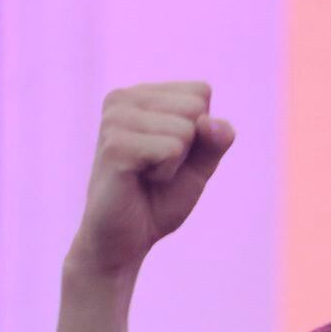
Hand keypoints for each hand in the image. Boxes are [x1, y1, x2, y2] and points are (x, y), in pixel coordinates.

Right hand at [70, 81, 234, 278]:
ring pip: (185, 129)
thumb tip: (215, 122)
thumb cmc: (158, 199)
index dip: (199, 133)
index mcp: (141, 94)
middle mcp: (123, 98)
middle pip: (195, 108)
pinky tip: (140, 180)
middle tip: (157, 168)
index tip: (170, 154)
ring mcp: (115, 119)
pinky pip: (171, 149)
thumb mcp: (198, 167)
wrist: (125, 239)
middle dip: (188, 148)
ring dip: (175, 164)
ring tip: (147, 175)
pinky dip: (166, 174)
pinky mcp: (115, 144)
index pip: (201, 92)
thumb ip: (215, 141)